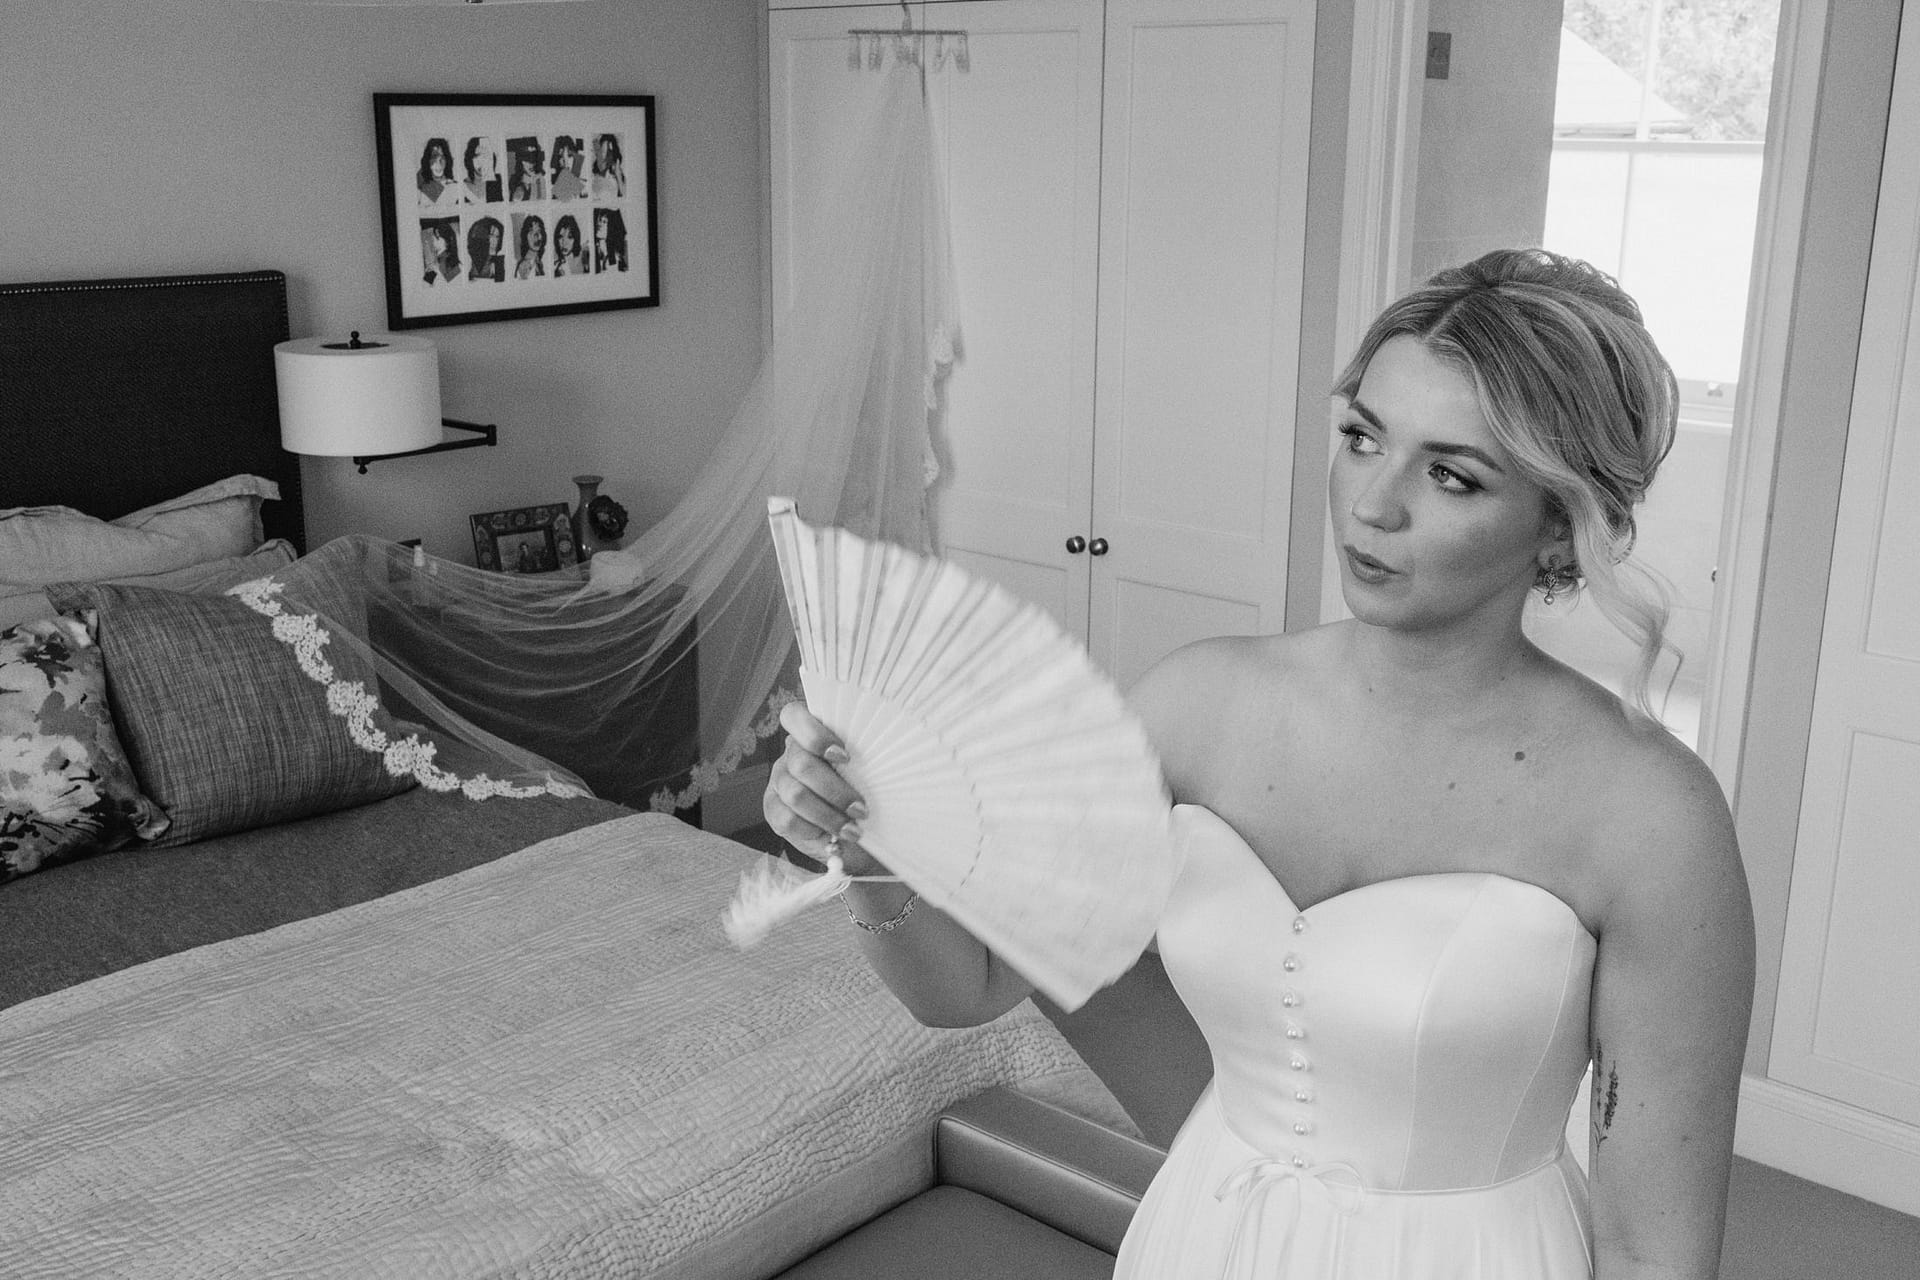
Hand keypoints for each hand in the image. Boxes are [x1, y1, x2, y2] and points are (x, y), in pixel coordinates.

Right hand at [762, 700, 882, 874]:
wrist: (851, 835)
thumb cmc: (862, 795)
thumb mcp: (866, 774)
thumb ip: (864, 761)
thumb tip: (887, 758)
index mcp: (811, 736)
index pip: (794, 716)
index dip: (815, 735)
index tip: (845, 756)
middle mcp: (790, 755)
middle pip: (802, 764)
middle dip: (836, 791)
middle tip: (861, 809)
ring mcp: (778, 781)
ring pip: (796, 794)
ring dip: (829, 815)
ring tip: (852, 829)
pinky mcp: (772, 809)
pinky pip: (787, 819)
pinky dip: (813, 830)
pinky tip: (829, 836)